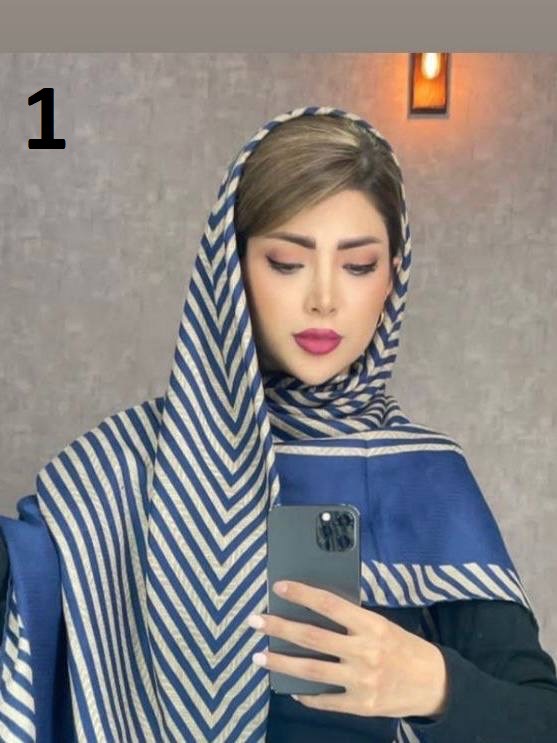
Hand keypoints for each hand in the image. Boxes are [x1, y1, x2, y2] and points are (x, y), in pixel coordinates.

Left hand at [247, 580, 447, 718]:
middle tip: (254, 621)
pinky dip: (305, 694)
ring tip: (258, 656)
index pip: (329, 604)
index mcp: (370, 625)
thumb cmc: (402, 647)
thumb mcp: (381, 625)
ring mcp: (361, 681)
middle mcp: (364, 651)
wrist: (434, 684)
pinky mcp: (360, 705)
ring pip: (311, 670)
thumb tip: (312, 611)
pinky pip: (324, 699)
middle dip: (278, 628)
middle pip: (311, 637)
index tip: (278, 587)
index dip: (302, 594)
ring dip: (280, 663)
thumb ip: (351, 621)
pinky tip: (289, 688)